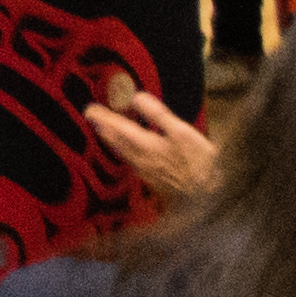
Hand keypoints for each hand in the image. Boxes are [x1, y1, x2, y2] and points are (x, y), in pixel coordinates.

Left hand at [89, 80, 214, 203]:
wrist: (206, 199)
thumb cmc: (197, 163)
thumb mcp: (180, 132)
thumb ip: (158, 114)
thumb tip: (137, 97)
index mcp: (144, 145)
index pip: (116, 128)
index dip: (102, 117)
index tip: (89, 109)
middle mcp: (139, 159)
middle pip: (115, 141)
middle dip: (102, 127)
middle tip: (92, 117)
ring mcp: (145, 172)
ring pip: (121, 152)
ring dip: (111, 139)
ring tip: (104, 130)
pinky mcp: (153, 180)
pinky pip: (131, 161)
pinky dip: (124, 150)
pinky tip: (127, 150)